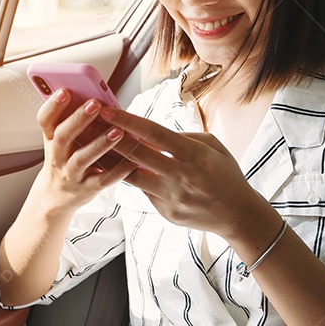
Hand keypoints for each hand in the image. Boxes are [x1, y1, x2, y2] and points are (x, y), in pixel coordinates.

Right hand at [34, 89, 136, 212]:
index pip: (45, 120)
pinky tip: (131, 161)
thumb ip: (74, 120)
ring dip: (100, 144)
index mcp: (51, 139)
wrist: (55, 196)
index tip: (65, 91)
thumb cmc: (65, 159)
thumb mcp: (61, 140)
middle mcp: (57, 156)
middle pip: (62, 136)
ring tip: (118, 131)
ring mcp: (71, 174)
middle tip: (95, 103)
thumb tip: (98, 96)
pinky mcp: (86, 189)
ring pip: (82, 158)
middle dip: (78, 119)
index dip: (53, 106)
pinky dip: (117, 171)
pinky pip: (101, 180)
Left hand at [101, 107, 268, 238]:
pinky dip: (125, 178)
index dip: (128, 121)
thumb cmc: (225, 175)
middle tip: (87, 123)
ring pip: (132, 176)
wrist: (237, 215)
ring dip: (109, 160)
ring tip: (89, 146)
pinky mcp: (165, 212)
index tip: (107, 110)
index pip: (154, 134)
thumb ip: (182, 137)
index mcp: (194, 154)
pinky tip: (108, 167)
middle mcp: (181, 176)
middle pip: (137, 154)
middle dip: (109, 137)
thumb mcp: (212, 147)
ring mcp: (171, 197)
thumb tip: (151, 131)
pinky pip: (142, 190)